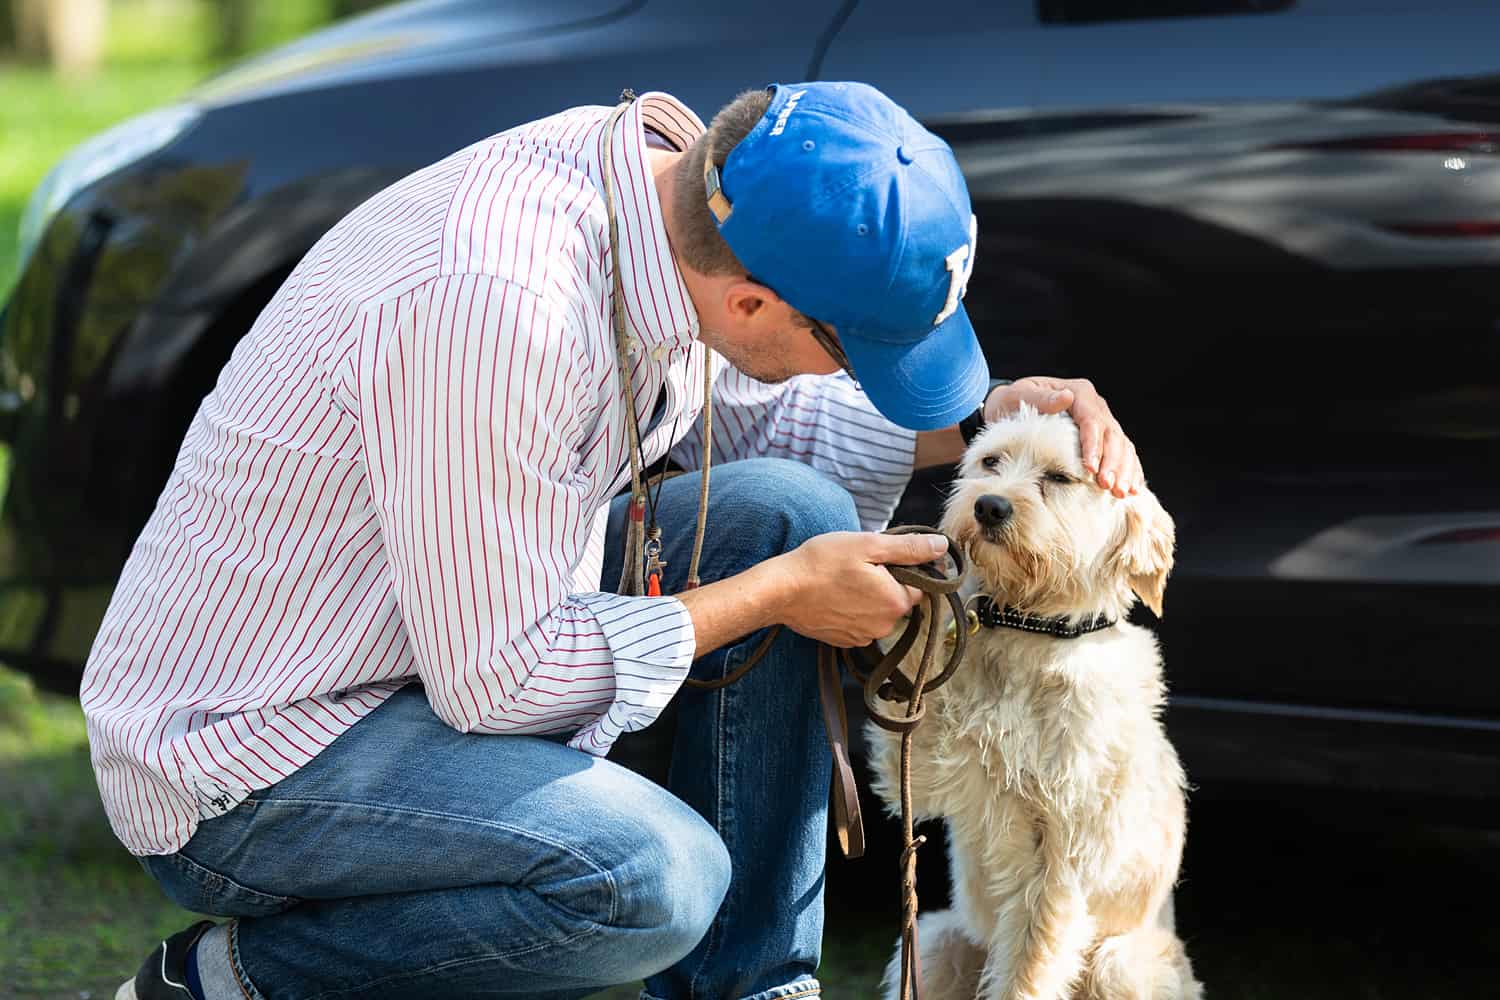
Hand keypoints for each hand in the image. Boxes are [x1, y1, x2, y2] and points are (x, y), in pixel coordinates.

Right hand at [775, 531, 945, 646]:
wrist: (781, 591)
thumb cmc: (822, 563)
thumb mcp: (868, 545)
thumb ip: (909, 548)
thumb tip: (942, 546)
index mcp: (896, 602)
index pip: (920, 584)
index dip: (906, 566)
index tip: (884, 556)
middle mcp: (885, 625)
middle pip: (899, 598)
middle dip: (887, 581)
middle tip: (859, 565)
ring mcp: (864, 637)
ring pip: (879, 611)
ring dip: (869, 596)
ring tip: (844, 580)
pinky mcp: (845, 641)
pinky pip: (861, 623)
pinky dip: (853, 610)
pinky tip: (835, 595)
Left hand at [985, 376, 1142, 496]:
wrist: (1010, 409)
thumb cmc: (1011, 403)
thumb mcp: (1016, 396)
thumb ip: (1039, 398)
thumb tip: (1066, 398)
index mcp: (1079, 393)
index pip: (1092, 420)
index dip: (1094, 446)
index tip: (1090, 469)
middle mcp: (1095, 407)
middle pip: (1112, 435)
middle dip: (1113, 463)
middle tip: (1108, 487)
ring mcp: (1102, 423)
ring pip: (1123, 446)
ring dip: (1124, 471)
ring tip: (1120, 493)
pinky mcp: (1103, 440)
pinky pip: (1123, 455)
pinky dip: (1130, 472)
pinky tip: (1132, 489)